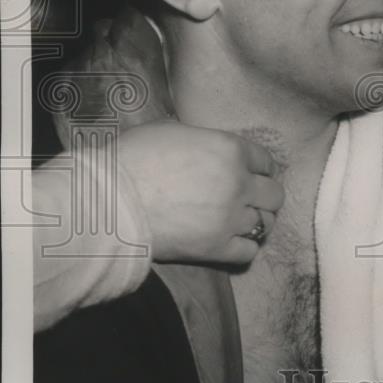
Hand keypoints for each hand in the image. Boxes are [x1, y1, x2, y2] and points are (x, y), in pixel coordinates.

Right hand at [115, 120, 284, 263]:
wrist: (107, 200)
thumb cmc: (132, 158)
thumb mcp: (171, 131)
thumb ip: (202, 140)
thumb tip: (205, 147)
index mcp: (231, 149)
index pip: (266, 161)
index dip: (259, 168)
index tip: (252, 175)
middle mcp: (239, 183)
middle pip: (274, 195)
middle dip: (264, 197)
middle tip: (248, 200)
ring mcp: (230, 217)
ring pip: (266, 223)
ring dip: (257, 222)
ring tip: (243, 223)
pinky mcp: (216, 247)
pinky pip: (249, 251)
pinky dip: (244, 248)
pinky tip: (232, 243)